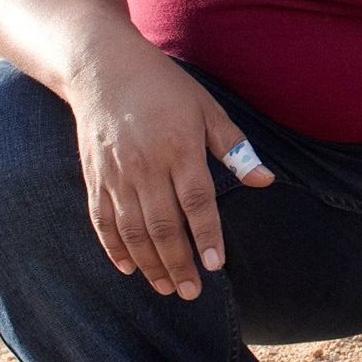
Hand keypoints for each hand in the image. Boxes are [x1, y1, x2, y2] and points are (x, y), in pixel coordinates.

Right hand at [66, 44, 271, 298]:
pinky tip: (128, 268)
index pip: (196, 202)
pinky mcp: (94, 176)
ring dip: (149, 263)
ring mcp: (116, 173)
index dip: (207, 236)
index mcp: (179, 148)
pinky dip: (113, 247)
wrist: (103, 68)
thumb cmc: (165, 88)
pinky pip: (102, 219)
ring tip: (167, 288)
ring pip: (132, 230)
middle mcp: (145, 166)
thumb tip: (266, 181)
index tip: (216, 266)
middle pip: (163, 225)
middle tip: (193, 293)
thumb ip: (236, 148)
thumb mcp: (208, 109)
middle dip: (178, 263)